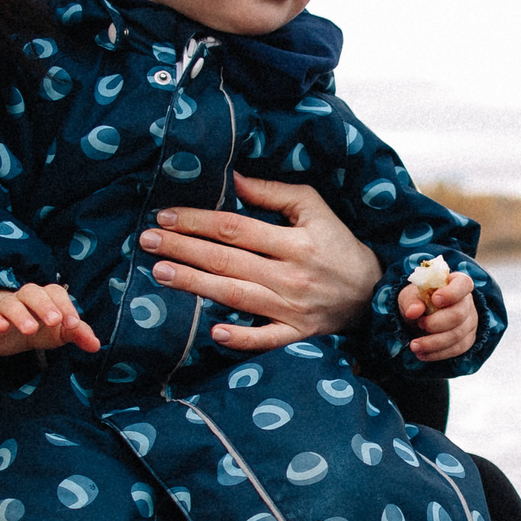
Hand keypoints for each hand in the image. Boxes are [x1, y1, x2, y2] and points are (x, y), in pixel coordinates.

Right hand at [0, 283, 100, 355]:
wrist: (7, 336)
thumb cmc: (40, 329)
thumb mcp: (60, 333)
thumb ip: (78, 335)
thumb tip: (96, 346)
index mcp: (46, 297)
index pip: (56, 293)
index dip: (66, 306)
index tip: (73, 325)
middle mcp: (26, 298)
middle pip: (33, 292)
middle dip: (45, 306)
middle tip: (55, 321)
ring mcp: (6, 308)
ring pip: (11, 303)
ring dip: (21, 314)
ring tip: (31, 329)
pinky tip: (1, 327)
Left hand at [137, 173, 380, 351]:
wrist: (374, 292)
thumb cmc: (339, 244)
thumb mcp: (315, 209)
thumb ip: (276, 193)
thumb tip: (235, 181)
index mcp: (296, 242)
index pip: (236, 228)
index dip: (198, 221)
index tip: (165, 216)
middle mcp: (292, 276)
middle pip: (228, 260)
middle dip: (184, 249)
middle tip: (147, 241)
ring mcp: (293, 309)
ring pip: (236, 295)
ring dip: (196, 285)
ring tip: (160, 273)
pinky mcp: (298, 334)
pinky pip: (267, 339)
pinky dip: (242, 338)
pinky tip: (214, 331)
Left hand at [399, 271, 478, 362]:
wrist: (422, 316)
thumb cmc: (419, 301)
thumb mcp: (410, 296)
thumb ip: (411, 301)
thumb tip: (413, 312)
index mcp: (457, 283)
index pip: (463, 284)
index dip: (451, 293)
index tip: (435, 299)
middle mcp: (467, 302)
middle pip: (459, 314)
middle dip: (436, 324)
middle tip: (419, 324)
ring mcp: (470, 322)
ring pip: (457, 336)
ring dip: (433, 343)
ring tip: (414, 346)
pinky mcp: (468, 339)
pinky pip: (457, 349)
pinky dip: (438, 354)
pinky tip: (423, 354)